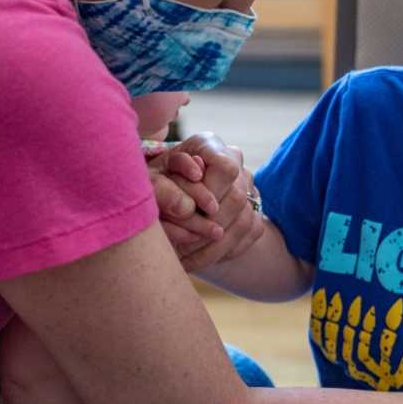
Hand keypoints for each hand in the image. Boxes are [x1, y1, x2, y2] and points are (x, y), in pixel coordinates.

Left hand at [150, 133, 265, 270]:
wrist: (166, 205)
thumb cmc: (154, 188)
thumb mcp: (147, 186)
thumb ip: (162, 190)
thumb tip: (187, 209)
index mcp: (207, 145)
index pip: (225, 167)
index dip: (211, 191)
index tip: (189, 210)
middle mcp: (234, 161)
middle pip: (238, 196)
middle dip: (209, 224)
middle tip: (181, 244)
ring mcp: (248, 186)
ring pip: (245, 219)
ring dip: (214, 245)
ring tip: (185, 258)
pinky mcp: (255, 210)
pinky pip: (249, 233)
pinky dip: (224, 251)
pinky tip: (199, 258)